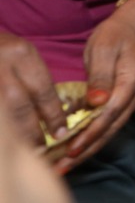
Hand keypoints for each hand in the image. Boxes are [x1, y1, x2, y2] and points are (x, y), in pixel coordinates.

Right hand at [0, 34, 66, 149]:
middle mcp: (1, 66)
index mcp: (21, 54)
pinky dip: (3, 130)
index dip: (53, 115)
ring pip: (5, 115)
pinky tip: (8, 140)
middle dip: (31, 132)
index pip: (42, 90)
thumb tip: (52, 115)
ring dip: (13, 135)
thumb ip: (34, 81)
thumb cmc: (0, 50)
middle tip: (41, 150)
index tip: (61, 133)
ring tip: (23, 151)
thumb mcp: (21, 56)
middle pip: (19, 106)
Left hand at [57, 6, 134, 171]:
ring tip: (69, 163)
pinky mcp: (130, 98)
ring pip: (114, 128)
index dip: (90, 133)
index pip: (110, 113)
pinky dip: (97, 135)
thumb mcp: (103, 48)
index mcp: (132, 80)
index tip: (71, 150)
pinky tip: (82, 146)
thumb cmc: (116, 33)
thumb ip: (100, 76)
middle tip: (64, 167)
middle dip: (89, 149)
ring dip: (92, 146)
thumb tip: (96, 103)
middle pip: (113, 127)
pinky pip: (114, 121)